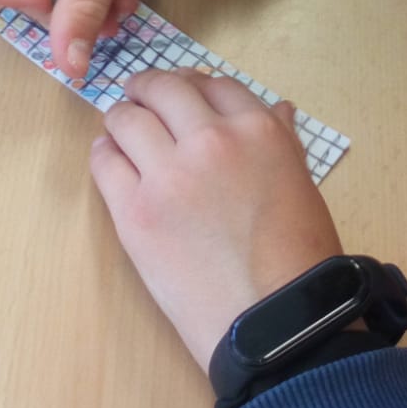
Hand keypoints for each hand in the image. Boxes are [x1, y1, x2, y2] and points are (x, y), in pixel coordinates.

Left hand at [90, 70, 341, 371]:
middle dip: (149, 88)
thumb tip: (277, 108)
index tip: (183, 94)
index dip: (194, 85)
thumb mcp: (302, 185)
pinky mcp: (134, 212)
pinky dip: (104, 154)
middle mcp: (211, 141)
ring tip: (120, 127)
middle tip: (141, 96)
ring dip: (122, 117)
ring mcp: (168, 175)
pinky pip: (104, 163)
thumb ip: (282, 141)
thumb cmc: (300, 259)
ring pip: (126, 118)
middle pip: (164, 89)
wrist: (275, 322)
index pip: (215, 85)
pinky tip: (110, 158)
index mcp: (259, 131)